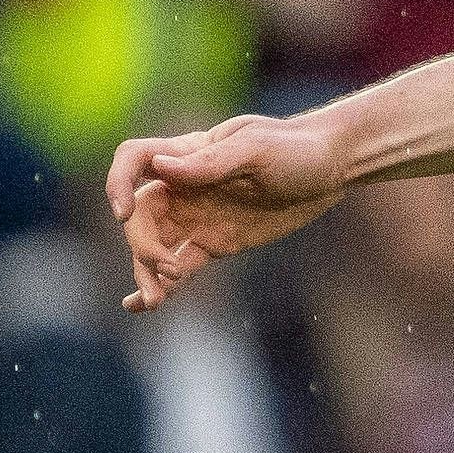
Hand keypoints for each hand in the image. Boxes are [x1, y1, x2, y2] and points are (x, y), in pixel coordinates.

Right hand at [109, 114, 354, 310]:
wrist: (334, 168)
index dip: (118, 183)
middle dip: (142, 245)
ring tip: (154, 300)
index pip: (135, 160)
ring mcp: (198, 216)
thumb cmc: (298, 147)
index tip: (123, 212)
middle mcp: (185, 186)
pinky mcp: (215, 242)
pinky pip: (180, 265)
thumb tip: (160, 166)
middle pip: (140, 215)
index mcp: (189, 154)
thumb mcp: (257, 149)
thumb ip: (210, 162)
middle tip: (166, 268)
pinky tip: (145, 305)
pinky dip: (162, 284)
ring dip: (146, 272)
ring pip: (155, 245)